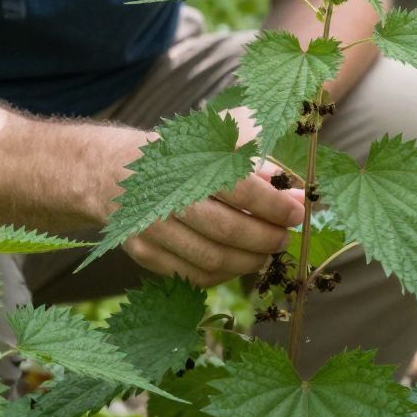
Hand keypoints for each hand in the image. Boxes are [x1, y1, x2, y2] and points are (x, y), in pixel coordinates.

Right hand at [116, 138, 305, 285]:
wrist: (118, 170)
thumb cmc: (181, 154)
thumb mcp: (219, 141)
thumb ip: (259, 162)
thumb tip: (295, 191)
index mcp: (186, 164)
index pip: (239, 189)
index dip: (274, 206)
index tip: (297, 213)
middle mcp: (165, 199)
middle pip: (226, 231)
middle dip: (265, 239)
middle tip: (284, 237)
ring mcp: (150, 230)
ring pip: (211, 260)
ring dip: (248, 261)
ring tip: (267, 252)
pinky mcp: (143, 253)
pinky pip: (193, 275)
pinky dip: (224, 274)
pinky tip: (239, 261)